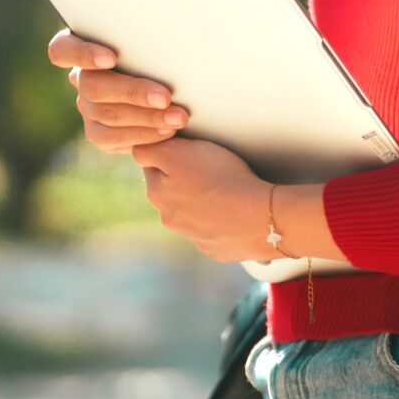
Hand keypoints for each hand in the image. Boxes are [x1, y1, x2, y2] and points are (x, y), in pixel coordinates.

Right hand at [45, 29, 190, 153]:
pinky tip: (170, 132)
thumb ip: (152, 34)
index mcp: (84, 46)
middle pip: (92, 87)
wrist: (176, 86)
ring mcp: (88, 108)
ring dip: (147, 117)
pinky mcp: (100, 134)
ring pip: (106, 116)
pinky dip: (146, 136)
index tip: (111, 58)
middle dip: (133, 93)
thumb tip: (172, 29)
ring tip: (178, 117)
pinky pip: (114, 140)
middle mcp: (81, 79)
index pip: (63, 50)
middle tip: (166, 97)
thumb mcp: (156, 38)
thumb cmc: (166, 50)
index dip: (83, 54)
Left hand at [130, 136, 276, 264]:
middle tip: (209, 168)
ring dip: (201, 201)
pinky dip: (219, 220)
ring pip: (191, 212)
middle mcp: (169, 218)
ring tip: (225, 190)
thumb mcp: (180, 152)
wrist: (259, 217)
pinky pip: (212, 230)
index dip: (169, 152)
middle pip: (170, 191)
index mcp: (157, 193)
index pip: (152, 164)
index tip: (187, 149)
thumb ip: (152, 150)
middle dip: (183, 179)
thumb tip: (140, 150)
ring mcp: (192, 237)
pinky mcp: (215, 248)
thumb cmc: (222, 179)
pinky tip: (234, 211)